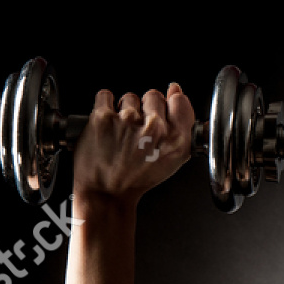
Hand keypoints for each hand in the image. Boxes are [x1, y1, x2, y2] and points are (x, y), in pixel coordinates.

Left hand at [71, 83, 197, 205]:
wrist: (106, 193)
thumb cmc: (135, 179)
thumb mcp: (172, 159)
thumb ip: (181, 124)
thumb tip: (176, 91)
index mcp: (176, 140)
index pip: (179, 101)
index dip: (169, 104)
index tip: (160, 113)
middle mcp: (154, 129)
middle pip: (153, 96)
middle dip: (145, 109)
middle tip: (137, 131)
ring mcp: (128, 121)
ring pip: (129, 97)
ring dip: (123, 110)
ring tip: (120, 132)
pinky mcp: (103, 117)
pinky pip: (105, 96)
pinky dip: (103, 106)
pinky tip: (106, 123)